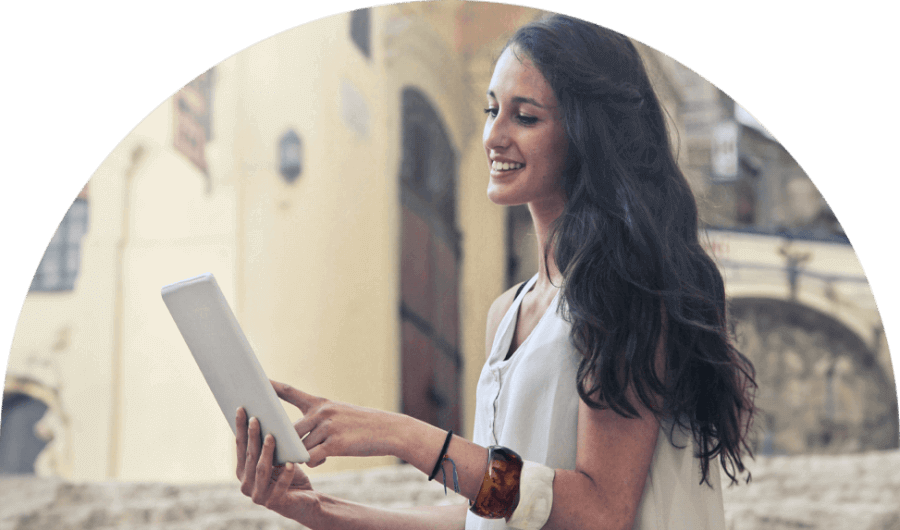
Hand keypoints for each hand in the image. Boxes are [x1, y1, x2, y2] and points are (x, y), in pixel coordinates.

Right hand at [236, 406, 316, 521]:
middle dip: (252, 437)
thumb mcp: (278, 458)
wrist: (305, 499)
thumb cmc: (289, 474)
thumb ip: (269, 444)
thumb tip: (266, 415)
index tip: (241, 409)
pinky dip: (285, 475)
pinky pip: (280, 486)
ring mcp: (259, 496)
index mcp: (243, 472)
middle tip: (256, 418)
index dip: (240, 428)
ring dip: (266, 452)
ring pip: (262, 470)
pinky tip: (290, 464)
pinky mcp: (275, 503)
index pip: (240, 447)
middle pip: (250, 456)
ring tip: (271, 437)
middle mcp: (246, 485)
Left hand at [271, 379, 400, 467]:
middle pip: (289, 430)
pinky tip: (323, 459)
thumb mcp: (339, 414)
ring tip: (313, 454)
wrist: (388, 430)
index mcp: (320, 402)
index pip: (290, 392)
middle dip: (282, 441)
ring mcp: (328, 427)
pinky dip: (314, 461)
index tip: (255, 380)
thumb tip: (296, 442)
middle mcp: (321, 412)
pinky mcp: (335, 444)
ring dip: (301, 455)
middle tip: (275, 448)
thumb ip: (316, 423)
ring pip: (300, 446)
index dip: (272, 386)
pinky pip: (312, 457)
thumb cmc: (362, 425)